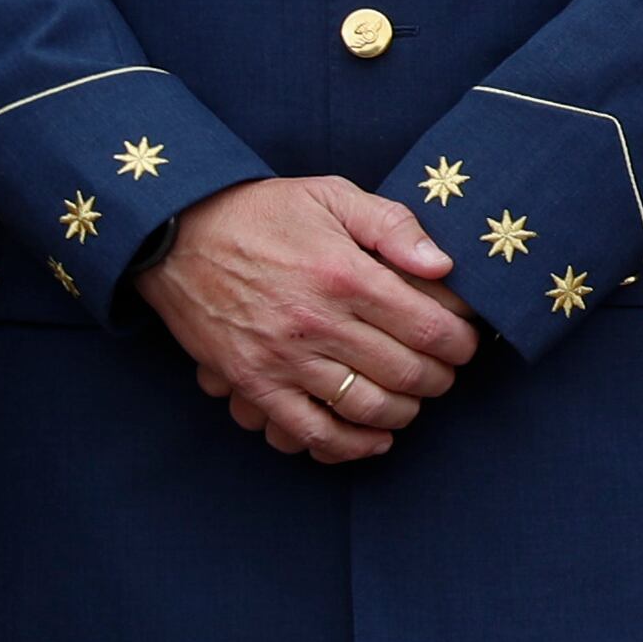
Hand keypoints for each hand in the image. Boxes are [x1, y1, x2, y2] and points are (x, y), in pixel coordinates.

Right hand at [135, 176, 472, 464]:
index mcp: (344, 275)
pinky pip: (309, 432)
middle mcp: (317, 323)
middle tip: (445, 371)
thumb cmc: (263, 212)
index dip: (461, 343)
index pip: (428, 328)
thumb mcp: (332, 196)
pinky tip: (374, 439)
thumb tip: (444, 265)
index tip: (466, 342)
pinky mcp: (252, 383)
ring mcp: (282, 359)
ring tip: (413, 399)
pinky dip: (349, 446)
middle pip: (406, 373)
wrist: (176, 234)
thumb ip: (394, 226)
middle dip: (440, 379)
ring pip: (366, 408)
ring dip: (404, 413)